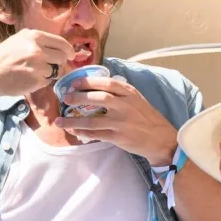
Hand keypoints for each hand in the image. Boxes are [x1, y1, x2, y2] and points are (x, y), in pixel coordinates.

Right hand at [0, 29, 80, 96]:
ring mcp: (39, 66)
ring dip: (50, 73)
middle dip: (61, 62)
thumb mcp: (20, 39)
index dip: (68, 50)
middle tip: (56, 65)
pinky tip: (31, 78)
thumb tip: (58, 47)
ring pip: (56, 70)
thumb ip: (39, 41)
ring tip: (37, 72)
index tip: (71, 55)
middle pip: (62, 57)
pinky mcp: (37, 80)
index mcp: (35, 37)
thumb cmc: (4, 55)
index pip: (61, 42)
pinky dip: (43, 81)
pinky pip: (48, 81)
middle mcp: (39, 50)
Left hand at [55, 76, 177, 164]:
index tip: (74, 83)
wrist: (161, 139)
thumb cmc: (147, 118)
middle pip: (98, 98)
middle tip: (65, 98)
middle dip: (78, 97)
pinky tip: (75, 132)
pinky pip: (96, 135)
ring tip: (59, 121)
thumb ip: (120, 93)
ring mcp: (121, 122)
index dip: (88, 82)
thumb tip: (96, 87)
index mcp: (130, 93)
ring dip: (73, 121)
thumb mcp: (137, 99)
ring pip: (92, 120)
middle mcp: (125, 105)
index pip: (106, 83)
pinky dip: (83, 133)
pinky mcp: (119, 137)